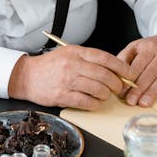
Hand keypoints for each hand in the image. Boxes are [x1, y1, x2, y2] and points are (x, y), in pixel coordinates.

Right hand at [8, 46, 133, 109]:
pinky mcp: (62, 96)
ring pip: (98, 89)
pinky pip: (86, 102)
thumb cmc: (50, 66)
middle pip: (105, 75)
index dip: (121, 67)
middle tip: (119, 88)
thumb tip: (114, 68)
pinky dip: (95, 104)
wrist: (26, 76)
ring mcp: (67, 81)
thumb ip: (89, 58)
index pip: (105, 58)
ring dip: (106, 95)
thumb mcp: (69, 53)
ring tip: (105, 95)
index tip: (130, 73)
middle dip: (117, 84)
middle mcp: (73, 65)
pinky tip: (95, 102)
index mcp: (76, 52)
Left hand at [118, 32, 156, 106]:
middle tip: (131, 101)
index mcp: (149, 47)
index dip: (129, 79)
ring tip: (144, 103)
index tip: (122, 92)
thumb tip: (114, 72)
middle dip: (139, 88)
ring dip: (154, 91)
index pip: (137, 65)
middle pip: (150, 73)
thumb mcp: (139, 45)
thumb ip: (126, 56)